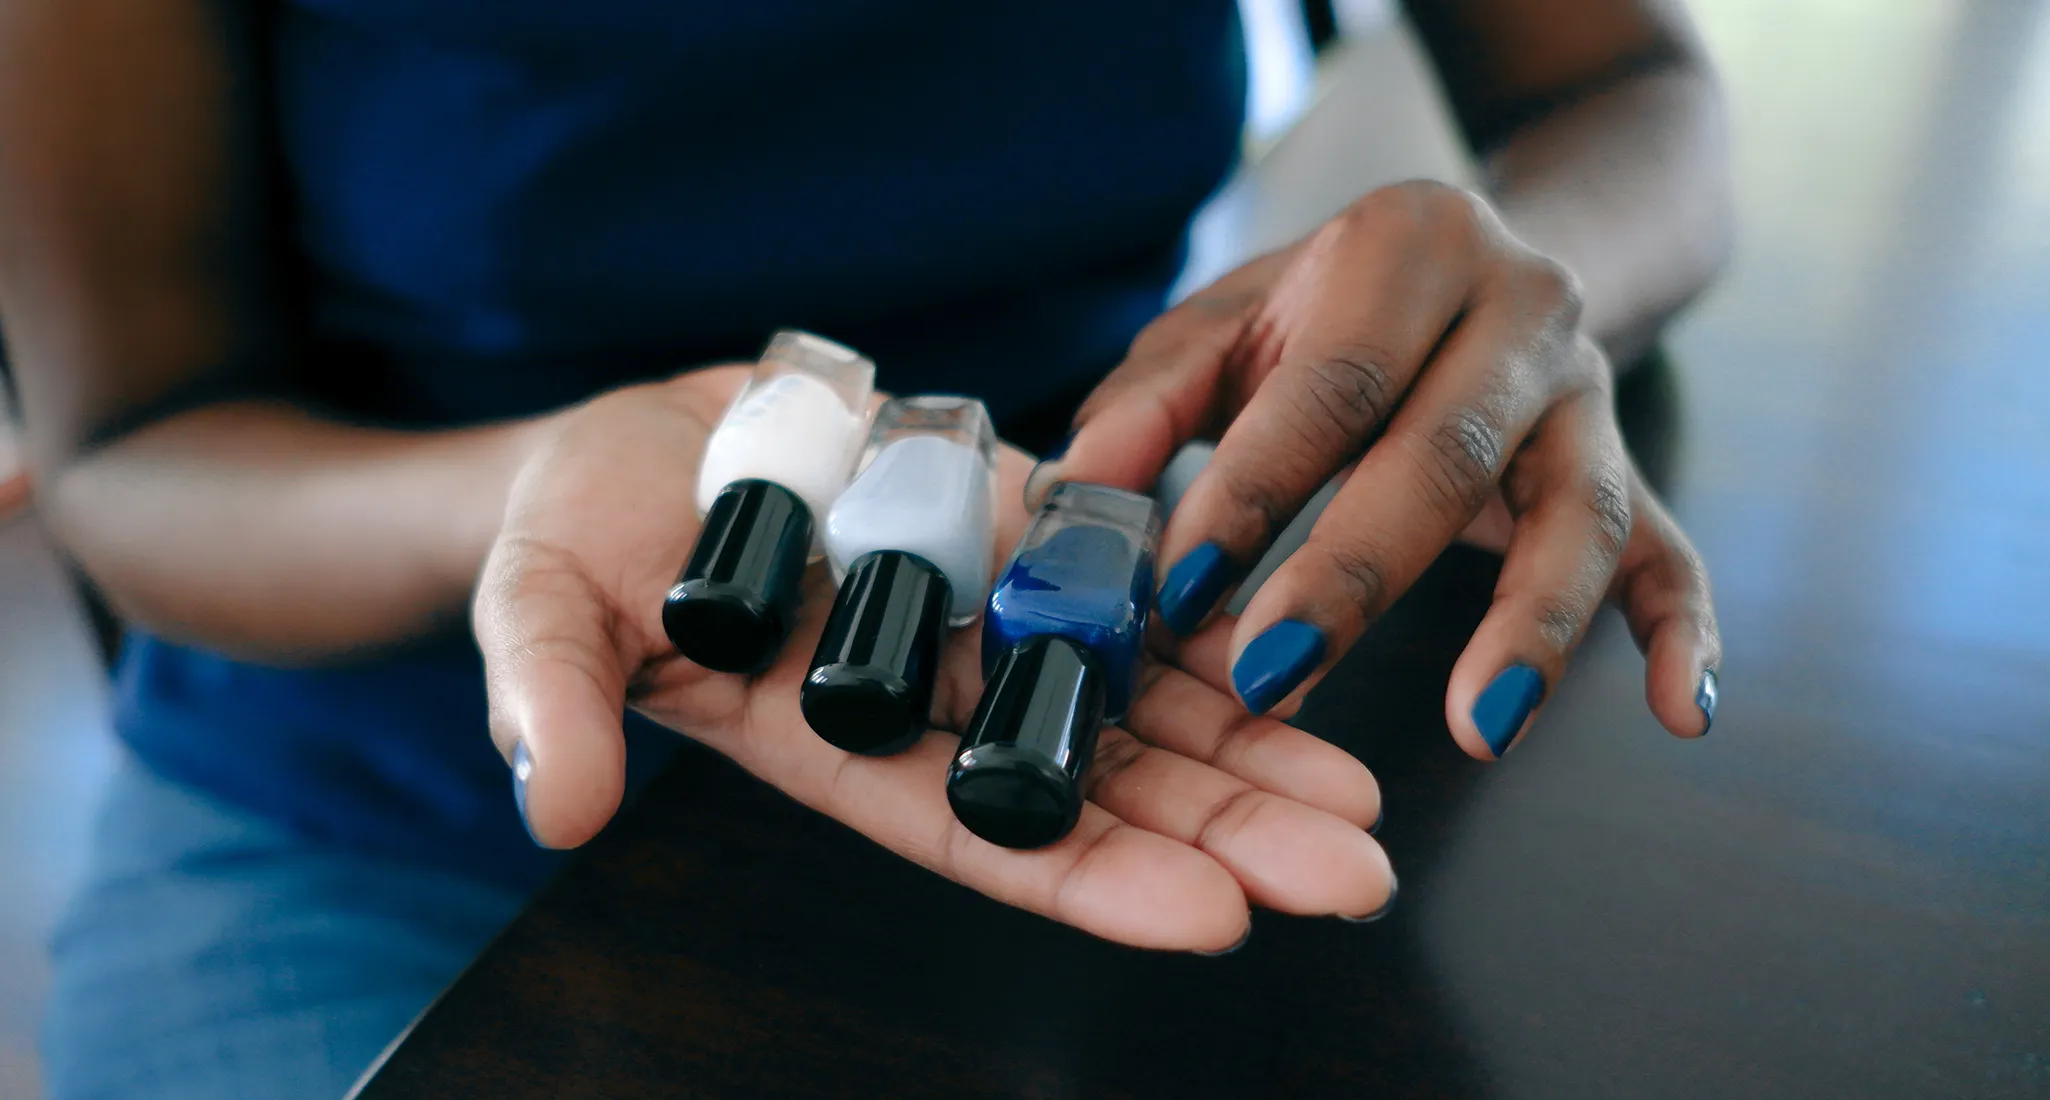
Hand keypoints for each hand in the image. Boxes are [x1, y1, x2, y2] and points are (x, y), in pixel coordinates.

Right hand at [472, 368, 1393, 951]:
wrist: (635, 443)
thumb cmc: (574, 538)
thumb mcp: (543, 609)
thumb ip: (559, 698)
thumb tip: (559, 802)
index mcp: (840, 743)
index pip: (980, 832)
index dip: (1092, 876)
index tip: (1210, 916)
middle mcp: (934, 697)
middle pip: (1093, 782)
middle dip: (1219, 830)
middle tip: (1347, 872)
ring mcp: (981, 610)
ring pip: (1130, 691)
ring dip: (1245, 739)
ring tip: (1358, 796)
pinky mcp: (1008, 522)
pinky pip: (1119, 568)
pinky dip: (1203, 603)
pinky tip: (1302, 629)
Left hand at [1034, 181, 1721, 758]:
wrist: (1482, 255)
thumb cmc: (1328, 310)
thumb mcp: (1229, 323)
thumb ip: (1150, 401)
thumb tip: (1074, 491)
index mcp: (1407, 250)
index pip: (1330, 382)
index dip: (1253, 488)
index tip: (1178, 585)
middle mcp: (1518, 309)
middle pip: (1444, 453)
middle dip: (1353, 575)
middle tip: (1272, 674)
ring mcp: (1587, 394)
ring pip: (1577, 510)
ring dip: (1530, 623)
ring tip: (1481, 725)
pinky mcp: (1629, 466)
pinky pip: (1670, 552)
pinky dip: (1686, 632)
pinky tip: (1680, 711)